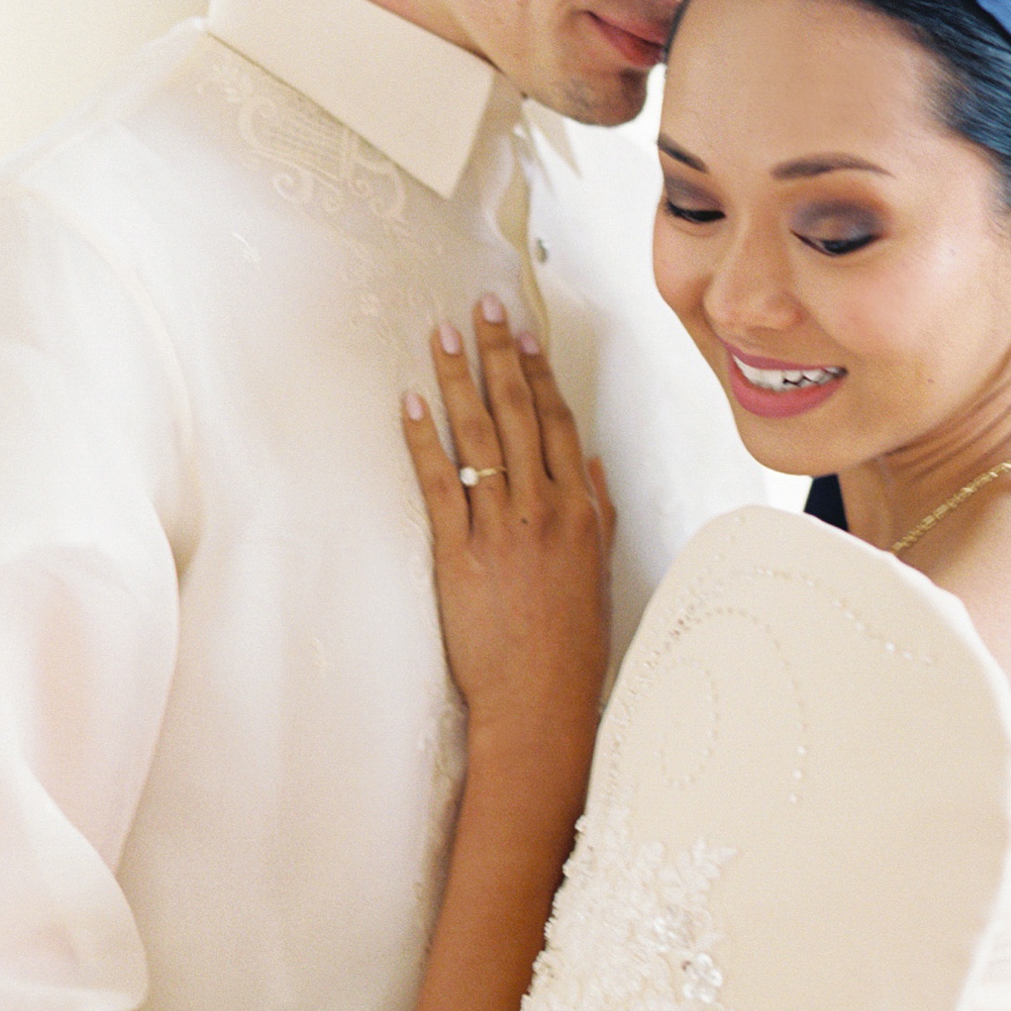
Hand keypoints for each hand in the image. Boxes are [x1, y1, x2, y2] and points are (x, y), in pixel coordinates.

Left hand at [402, 298, 614, 749]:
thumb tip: (590, 464)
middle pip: (522, 415)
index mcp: (580, 513)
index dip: (541, 375)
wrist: (539, 702)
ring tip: (444, 336)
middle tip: (484, 308)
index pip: (560, 425)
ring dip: (461, 380)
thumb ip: (597, 512)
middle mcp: (544, 511)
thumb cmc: (569, 648)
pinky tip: (413, 403)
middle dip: (501, 355)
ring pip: (482, 437)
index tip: (527, 335)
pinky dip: (425, 438)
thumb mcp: (597, 573)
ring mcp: (502, 529)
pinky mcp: (461, 553)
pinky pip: (441, 482)